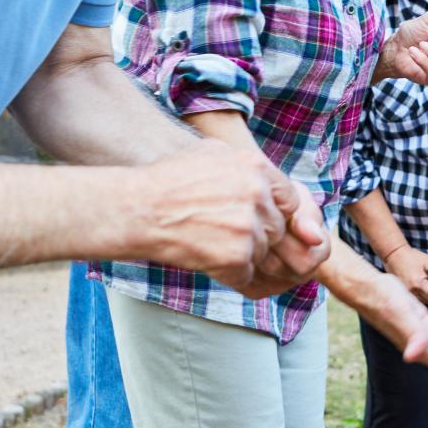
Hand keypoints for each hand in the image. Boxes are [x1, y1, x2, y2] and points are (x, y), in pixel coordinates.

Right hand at [129, 142, 328, 293]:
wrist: (138, 210)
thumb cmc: (168, 181)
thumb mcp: (211, 153)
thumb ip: (247, 166)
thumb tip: (271, 183)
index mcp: (256, 167)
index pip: (290, 198)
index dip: (274, 211)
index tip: (255, 216)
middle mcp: (257, 195)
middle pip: (277, 228)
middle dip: (257, 234)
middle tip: (222, 230)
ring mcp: (248, 228)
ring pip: (264, 253)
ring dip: (242, 254)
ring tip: (208, 241)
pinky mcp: (236, 257)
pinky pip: (247, 274)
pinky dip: (230, 273)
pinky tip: (205, 257)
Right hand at [383, 244, 427, 304]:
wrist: (393, 255)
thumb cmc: (412, 257)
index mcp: (418, 284)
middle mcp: (411, 292)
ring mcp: (406, 293)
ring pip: (423, 301)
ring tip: (427, 279)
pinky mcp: (403, 293)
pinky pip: (416, 298)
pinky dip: (422, 294)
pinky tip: (420, 283)